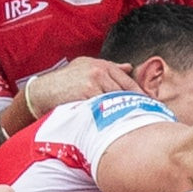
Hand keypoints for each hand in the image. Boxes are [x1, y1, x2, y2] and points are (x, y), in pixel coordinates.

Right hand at [24, 57, 139, 115]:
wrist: (41, 92)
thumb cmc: (63, 82)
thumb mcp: (84, 66)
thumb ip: (108, 67)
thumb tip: (129, 67)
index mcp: (102, 65)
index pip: (128, 81)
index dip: (140, 95)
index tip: (151, 105)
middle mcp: (100, 70)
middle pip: (125, 91)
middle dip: (137, 104)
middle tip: (150, 117)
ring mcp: (94, 81)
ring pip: (117, 100)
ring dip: (127, 112)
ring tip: (138, 124)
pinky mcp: (87, 93)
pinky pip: (104, 107)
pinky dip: (112, 116)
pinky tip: (119, 125)